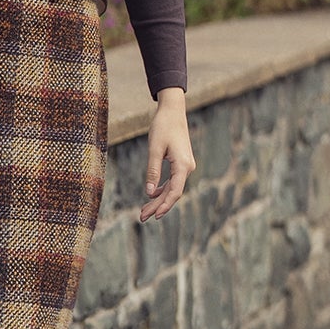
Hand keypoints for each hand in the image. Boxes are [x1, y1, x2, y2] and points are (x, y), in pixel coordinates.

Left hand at [139, 87, 193, 221]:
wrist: (172, 110)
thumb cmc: (163, 127)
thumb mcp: (155, 149)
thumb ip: (153, 171)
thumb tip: (149, 193)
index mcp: (183, 165)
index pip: (175, 192)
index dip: (164, 205)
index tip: (154, 216)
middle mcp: (187, 167)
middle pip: (172, 192)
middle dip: (157, 206)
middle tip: (142, 217)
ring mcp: (186, 165)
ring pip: (172, 188)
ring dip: (159, 199)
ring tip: (144, 210)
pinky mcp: (181, 162)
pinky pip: (173, 180)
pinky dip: (162, 189)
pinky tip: (152, 195)